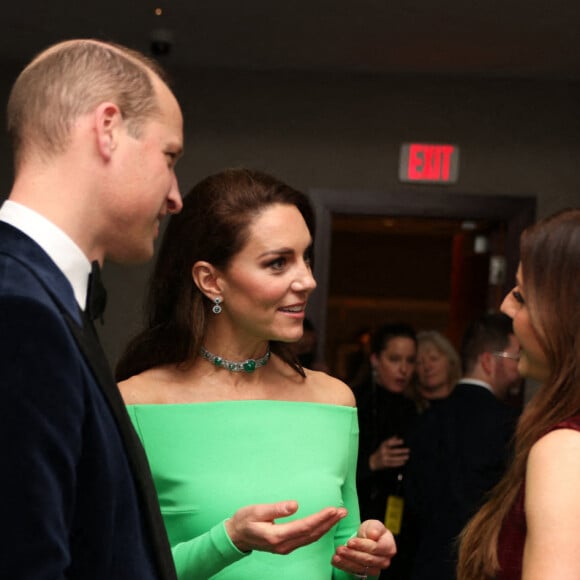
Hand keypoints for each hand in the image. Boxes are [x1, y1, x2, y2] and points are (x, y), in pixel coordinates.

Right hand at [225, 501, 346, 553]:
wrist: (235, 536)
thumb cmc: (244, 520)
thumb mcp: (256, 511)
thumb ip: (276, 509)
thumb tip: (294, 505)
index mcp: (276, 536)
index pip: (304, 527)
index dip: (320, 519)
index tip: (333, 509)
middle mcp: (284, 545)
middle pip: (311, 534)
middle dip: (329, 523)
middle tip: (343, 511)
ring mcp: (285, 548)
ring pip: (311, 538)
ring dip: (326, 527)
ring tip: (338, 515)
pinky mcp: (286, 546)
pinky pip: (306, 539)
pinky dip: (318, 531)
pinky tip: (325, 524)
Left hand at [332, 519, 395, 576]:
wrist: (368, 538)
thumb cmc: (372, 530)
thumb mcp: (374, 525)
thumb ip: (375, 529)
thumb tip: (374, 535)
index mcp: (389, 547)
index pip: (375, 548)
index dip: (362, 545)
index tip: (350, 541)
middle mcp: (384, 560)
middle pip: (367, 559)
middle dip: (352, 554)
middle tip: (340, 549)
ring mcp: (376, 568)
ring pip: (361, 567)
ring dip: (347, 561)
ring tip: (336, 555)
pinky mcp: (366, 572)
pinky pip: (355, 571)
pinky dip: (344, 566)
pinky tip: (336, 561)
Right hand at [369, 436, 409, 470]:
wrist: (373, 461)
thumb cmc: (380, 451)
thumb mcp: (383, 444)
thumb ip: (390, 440)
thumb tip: (397, 436)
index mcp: (383, 445)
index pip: (390, 442)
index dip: (396, 442)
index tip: (403, 441)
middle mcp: (383, 451)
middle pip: (393, 451)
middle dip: (401, 451)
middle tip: (409, 450)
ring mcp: (384, 458)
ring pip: (394, 458)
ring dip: (401, 457)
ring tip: (408, 457)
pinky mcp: (385, 464)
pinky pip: (393, 464)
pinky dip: (399, 463)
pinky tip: (404, 462)